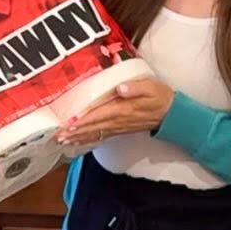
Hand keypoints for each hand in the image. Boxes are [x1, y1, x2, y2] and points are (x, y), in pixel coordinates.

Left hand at [55, 78, 174, 151]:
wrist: (171, 113)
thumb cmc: (160, 97)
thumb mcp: (150, 87)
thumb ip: (135, 87)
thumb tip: (120, 87)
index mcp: (122, 109)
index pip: (98, 115)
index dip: (83, 120)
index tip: (69, 124)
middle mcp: (118, 120)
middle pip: (93, 127)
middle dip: (75, 132)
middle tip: (59, 136)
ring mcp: (119, 127)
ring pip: (95, 134)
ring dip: (79, 138)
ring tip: (64, 141)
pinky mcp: (121, 129)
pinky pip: (102, 136)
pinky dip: (89, 139)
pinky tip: (80, 141)